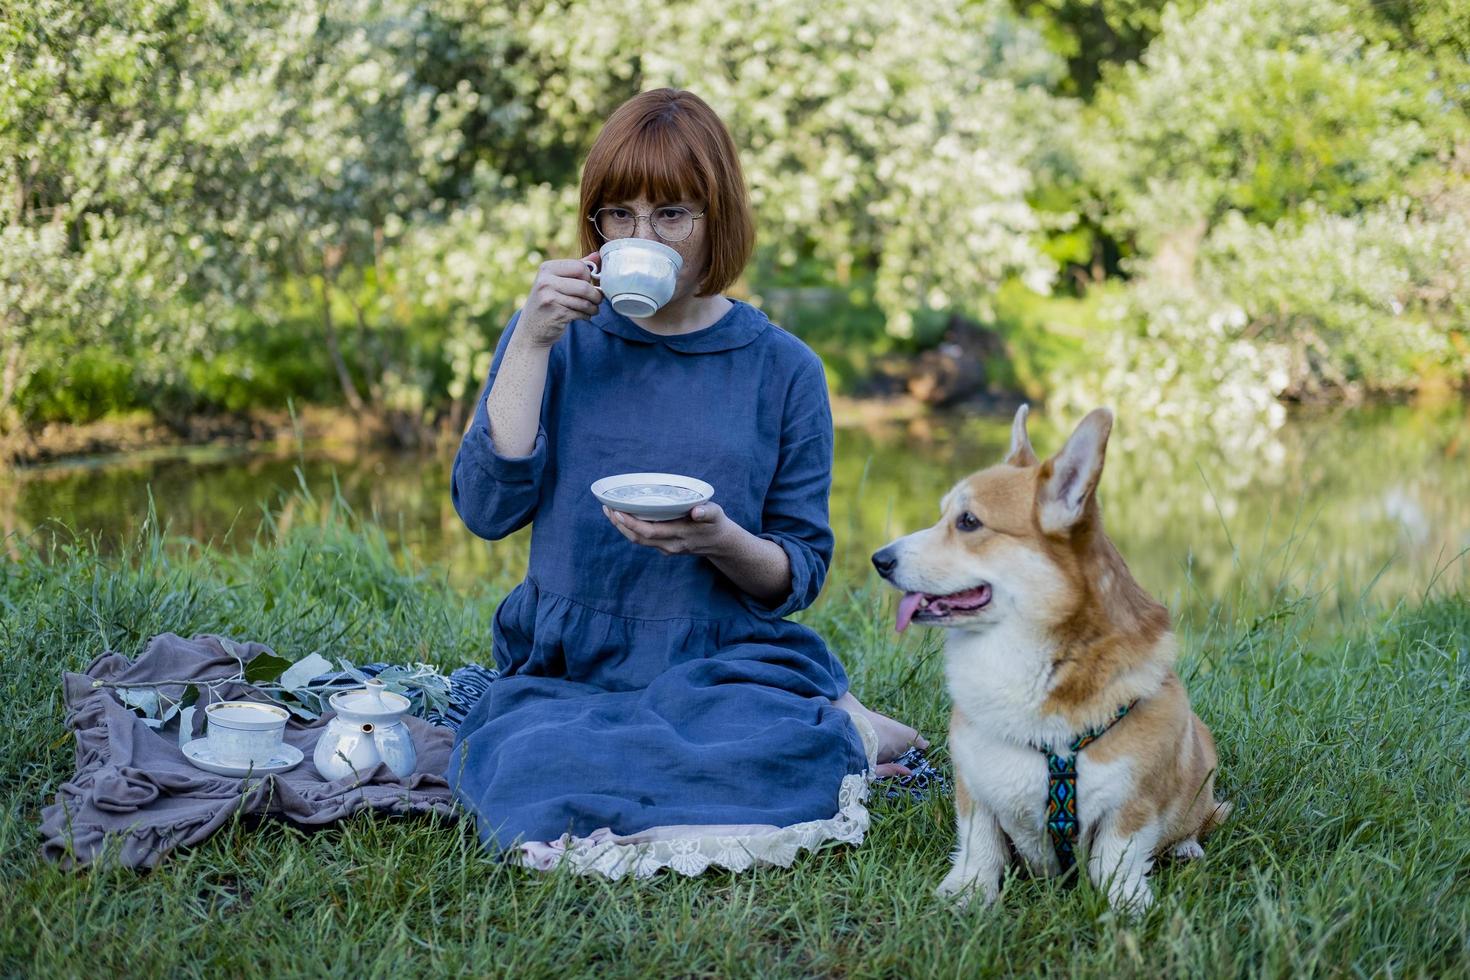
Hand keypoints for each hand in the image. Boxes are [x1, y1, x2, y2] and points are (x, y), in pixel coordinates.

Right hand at [517, 252, 602, 348]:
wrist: (531, 330)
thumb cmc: (547, 302)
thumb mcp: (556, 281)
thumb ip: (576, 267)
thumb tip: (597, 255)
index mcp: (546, 269)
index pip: (580, 267)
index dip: (588, 277)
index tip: (588, 284)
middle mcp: (545, 282)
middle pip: (584, 285)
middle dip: (596, 294)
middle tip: (597, 299)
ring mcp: (549, 298)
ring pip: (585, 301)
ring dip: (593, 307)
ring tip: (592, 309)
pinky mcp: (556, 314)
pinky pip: (581, 313)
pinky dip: (587, 315)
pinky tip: (583, 316)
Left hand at [603, 503, 734, 557]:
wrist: (720, 543)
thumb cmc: (715, 524)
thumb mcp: (716, 515)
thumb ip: (707, 512)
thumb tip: (697, 511)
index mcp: (680, 535)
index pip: (649, 532)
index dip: (631, 523)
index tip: (618, 511)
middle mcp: (669, 545)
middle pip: (638, 538)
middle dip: (620, 524)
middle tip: (607, 507)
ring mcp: (666, 548)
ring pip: (638, 540)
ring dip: (622, 527)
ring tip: (609, 511)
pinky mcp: (663, 547)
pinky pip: (643, 540)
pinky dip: (630, 529)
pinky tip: (623, 517)